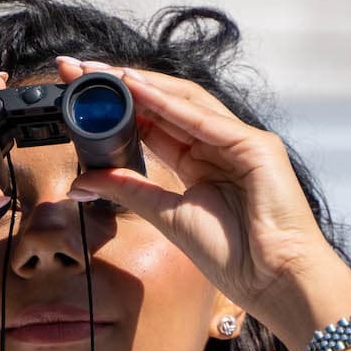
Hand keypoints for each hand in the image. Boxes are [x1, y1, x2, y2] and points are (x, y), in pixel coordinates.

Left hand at [56, 57, 350, 342]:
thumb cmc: (234, 256)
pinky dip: (167, 103)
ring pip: (183, 101)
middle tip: (75, 68)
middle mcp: (220, 143)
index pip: (152, 121)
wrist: (275, 281)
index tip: (75, 90)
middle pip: (164, 103)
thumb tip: (81, 182)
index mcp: (201, 160)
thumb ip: (130, 192)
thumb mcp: (168, 216)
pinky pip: (204, 119)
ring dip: (139, 84)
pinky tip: (135, 89)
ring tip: (98, 72)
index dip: (115, 104)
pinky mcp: (256, 146)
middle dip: (119, 84)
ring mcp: (240, 141)